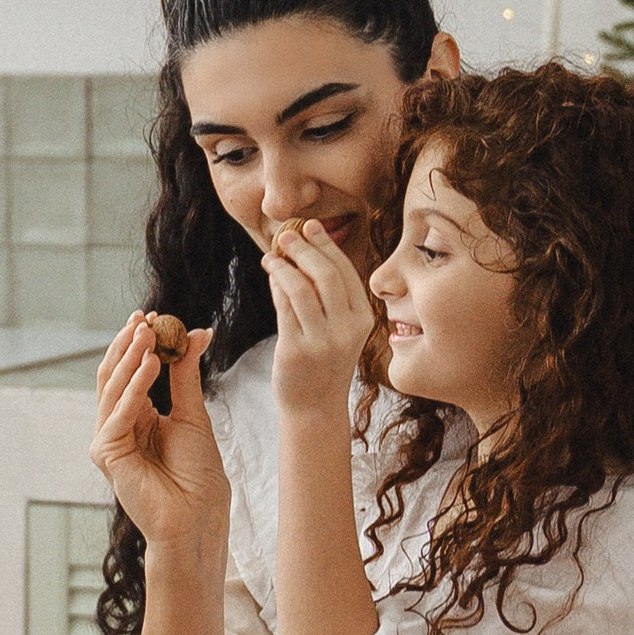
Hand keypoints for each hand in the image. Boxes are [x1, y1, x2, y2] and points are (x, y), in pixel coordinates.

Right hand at [89, 313, 228, 551]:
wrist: (198, 515)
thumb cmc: (197, 474)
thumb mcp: (193, 413)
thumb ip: (186, 374)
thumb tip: (196, 332)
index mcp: (137, 416)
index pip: (130, 371)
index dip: (139, 343)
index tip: (153, 315)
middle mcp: (118, 426)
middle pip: (115, 375)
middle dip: (129, 344)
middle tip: (145, 318)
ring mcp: (109, 439)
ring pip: (112, 388)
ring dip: (131, 357)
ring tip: (150, 332)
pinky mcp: (107, 453)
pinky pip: (118, 411)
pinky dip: (134, 386)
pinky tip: (151, 363)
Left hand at [264, 222, 376, 419]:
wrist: (314, 408)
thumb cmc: (323, 363)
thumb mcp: (338, 330)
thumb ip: (327, 297)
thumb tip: (303, 253)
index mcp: (362, 320)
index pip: (345, 273)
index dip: (326, 246)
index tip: (310, 227)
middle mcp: (346, 330)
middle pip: (325, 276)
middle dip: (304, 249)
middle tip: (286, 235)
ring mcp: (322, 342)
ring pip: (301, 289)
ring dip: (284, 266)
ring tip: (271, 254)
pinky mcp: (296, 351)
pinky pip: (284, 308)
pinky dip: (276, 286)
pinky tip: (271, 275)